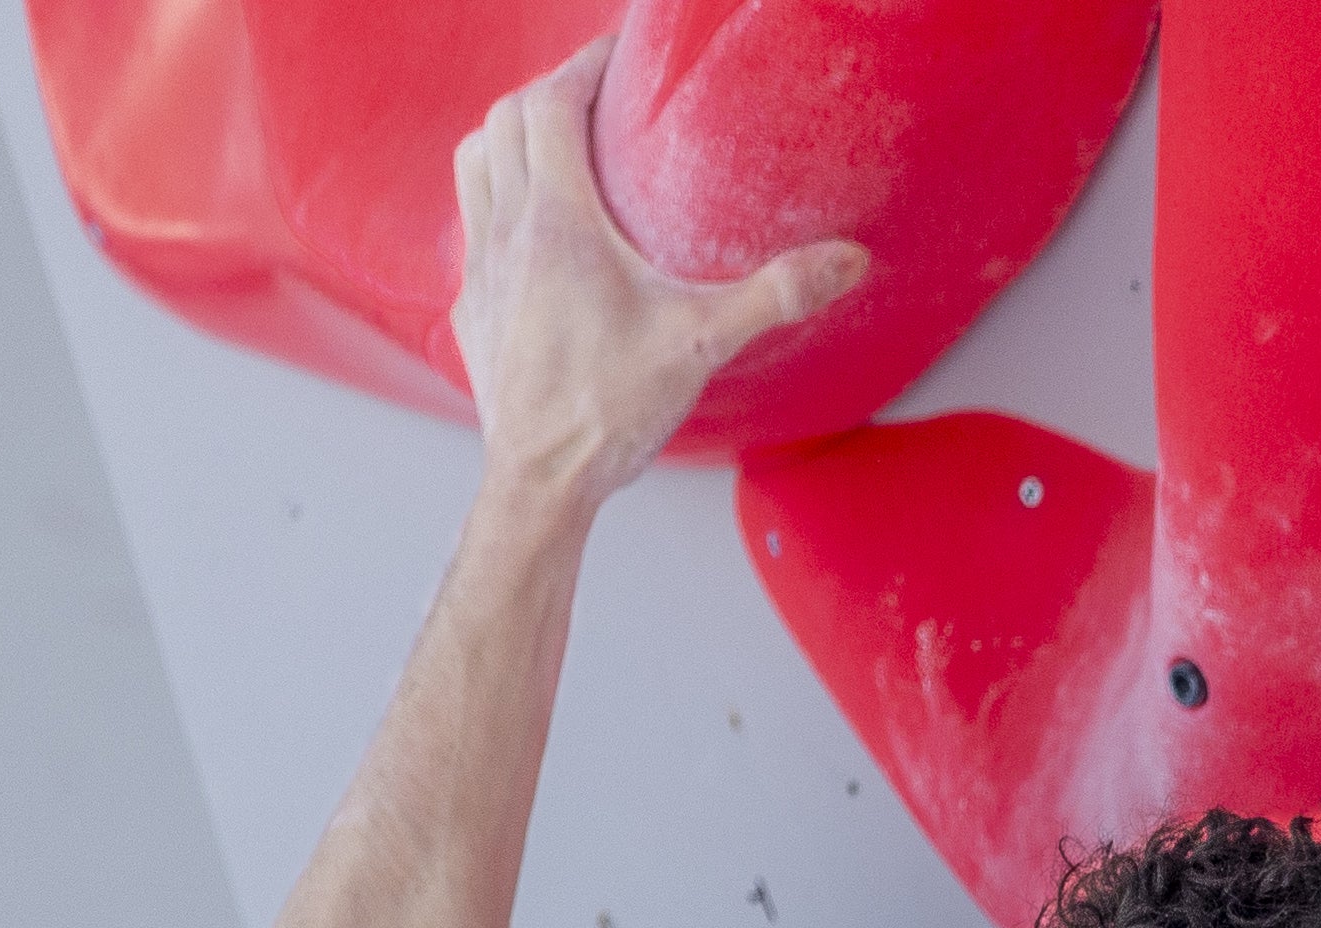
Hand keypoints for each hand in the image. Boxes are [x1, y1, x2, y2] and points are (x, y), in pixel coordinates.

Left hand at [448, 44, 867, 510]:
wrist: (540, 479)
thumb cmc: (608, 410)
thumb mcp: (704, 342)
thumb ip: (777, 293)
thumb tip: (849, 261)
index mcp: (558, 220)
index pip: (553, 103)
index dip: (584, 65)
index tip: (619, 54)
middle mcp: (507, 229)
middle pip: (506, 118)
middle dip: (550, 91)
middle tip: (596, 94)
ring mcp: (481, 267)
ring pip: (473, 160)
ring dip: (508, 134)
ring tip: (553, 143)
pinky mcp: (470, 305)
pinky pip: (470, 222)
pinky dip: (494, 196)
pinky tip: (530, 226)